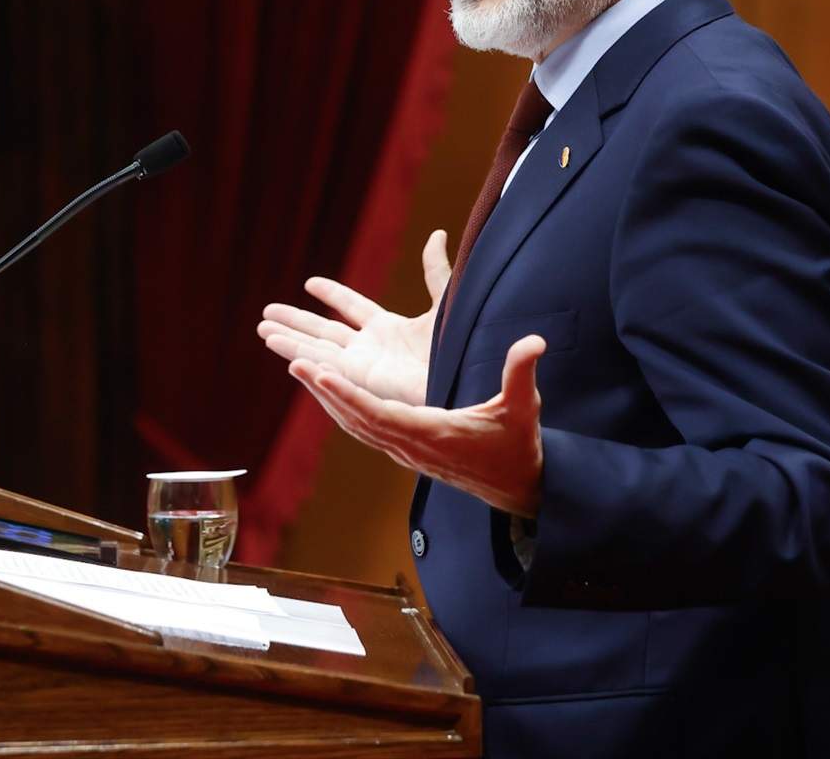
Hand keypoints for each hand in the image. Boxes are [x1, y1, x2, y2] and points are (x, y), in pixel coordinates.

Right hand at [257, 230, 451, 405]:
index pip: (352, 308)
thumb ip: (435, 271)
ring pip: (314, 347)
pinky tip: (273, 341)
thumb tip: (438, 233)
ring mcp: (359, 365)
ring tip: (260, 327)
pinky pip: (318, 361)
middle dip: (295, 321)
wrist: (460, 379)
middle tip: (266, 311)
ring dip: (286, 336)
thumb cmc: (459, 348)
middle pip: (323, 330)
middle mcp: (370, 348)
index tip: (309, 283)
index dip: (332, 294)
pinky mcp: (354, 378)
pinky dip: (294, 350)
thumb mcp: (444, 302)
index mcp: (390, 329)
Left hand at [291, 334, 546, 516]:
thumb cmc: (518, 446)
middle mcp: (411, 445)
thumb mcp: (523, 408)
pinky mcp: (406, 450)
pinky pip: (364, 428)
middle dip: (324, 390)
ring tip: (300, 368)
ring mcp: (405, 451)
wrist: (516, 487)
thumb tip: (534, 341)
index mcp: (433, 433)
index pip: (379, 414)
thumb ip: (521, 373)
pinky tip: (329, 391)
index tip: (321, 374)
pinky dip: (342, 407)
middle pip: (356, 418)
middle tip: (295, 362)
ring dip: (327, 397)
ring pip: (355, 424)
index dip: (347, 395)